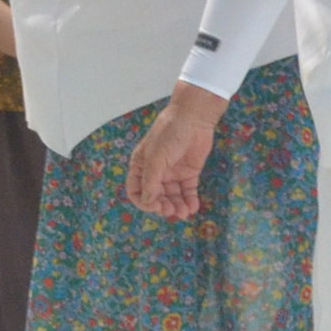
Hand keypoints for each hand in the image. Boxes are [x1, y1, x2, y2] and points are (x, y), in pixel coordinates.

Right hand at [123, 89, 226, 221]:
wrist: (194, 117)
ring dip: (177, 206)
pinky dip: (190, 200)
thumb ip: (151, 180)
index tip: (154, 206)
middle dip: (162, 206)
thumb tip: (147, 201)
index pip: (136, 191)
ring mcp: (173, 173)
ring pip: (172, 196)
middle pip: (155, 196)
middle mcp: (156, 172)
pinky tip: (193, 208)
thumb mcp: (156, 158)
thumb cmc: (169, 133)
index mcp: (141, 166)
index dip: (143, 202)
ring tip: (184, 213)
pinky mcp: (189, 172)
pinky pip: (188, 191)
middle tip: (171, 211)